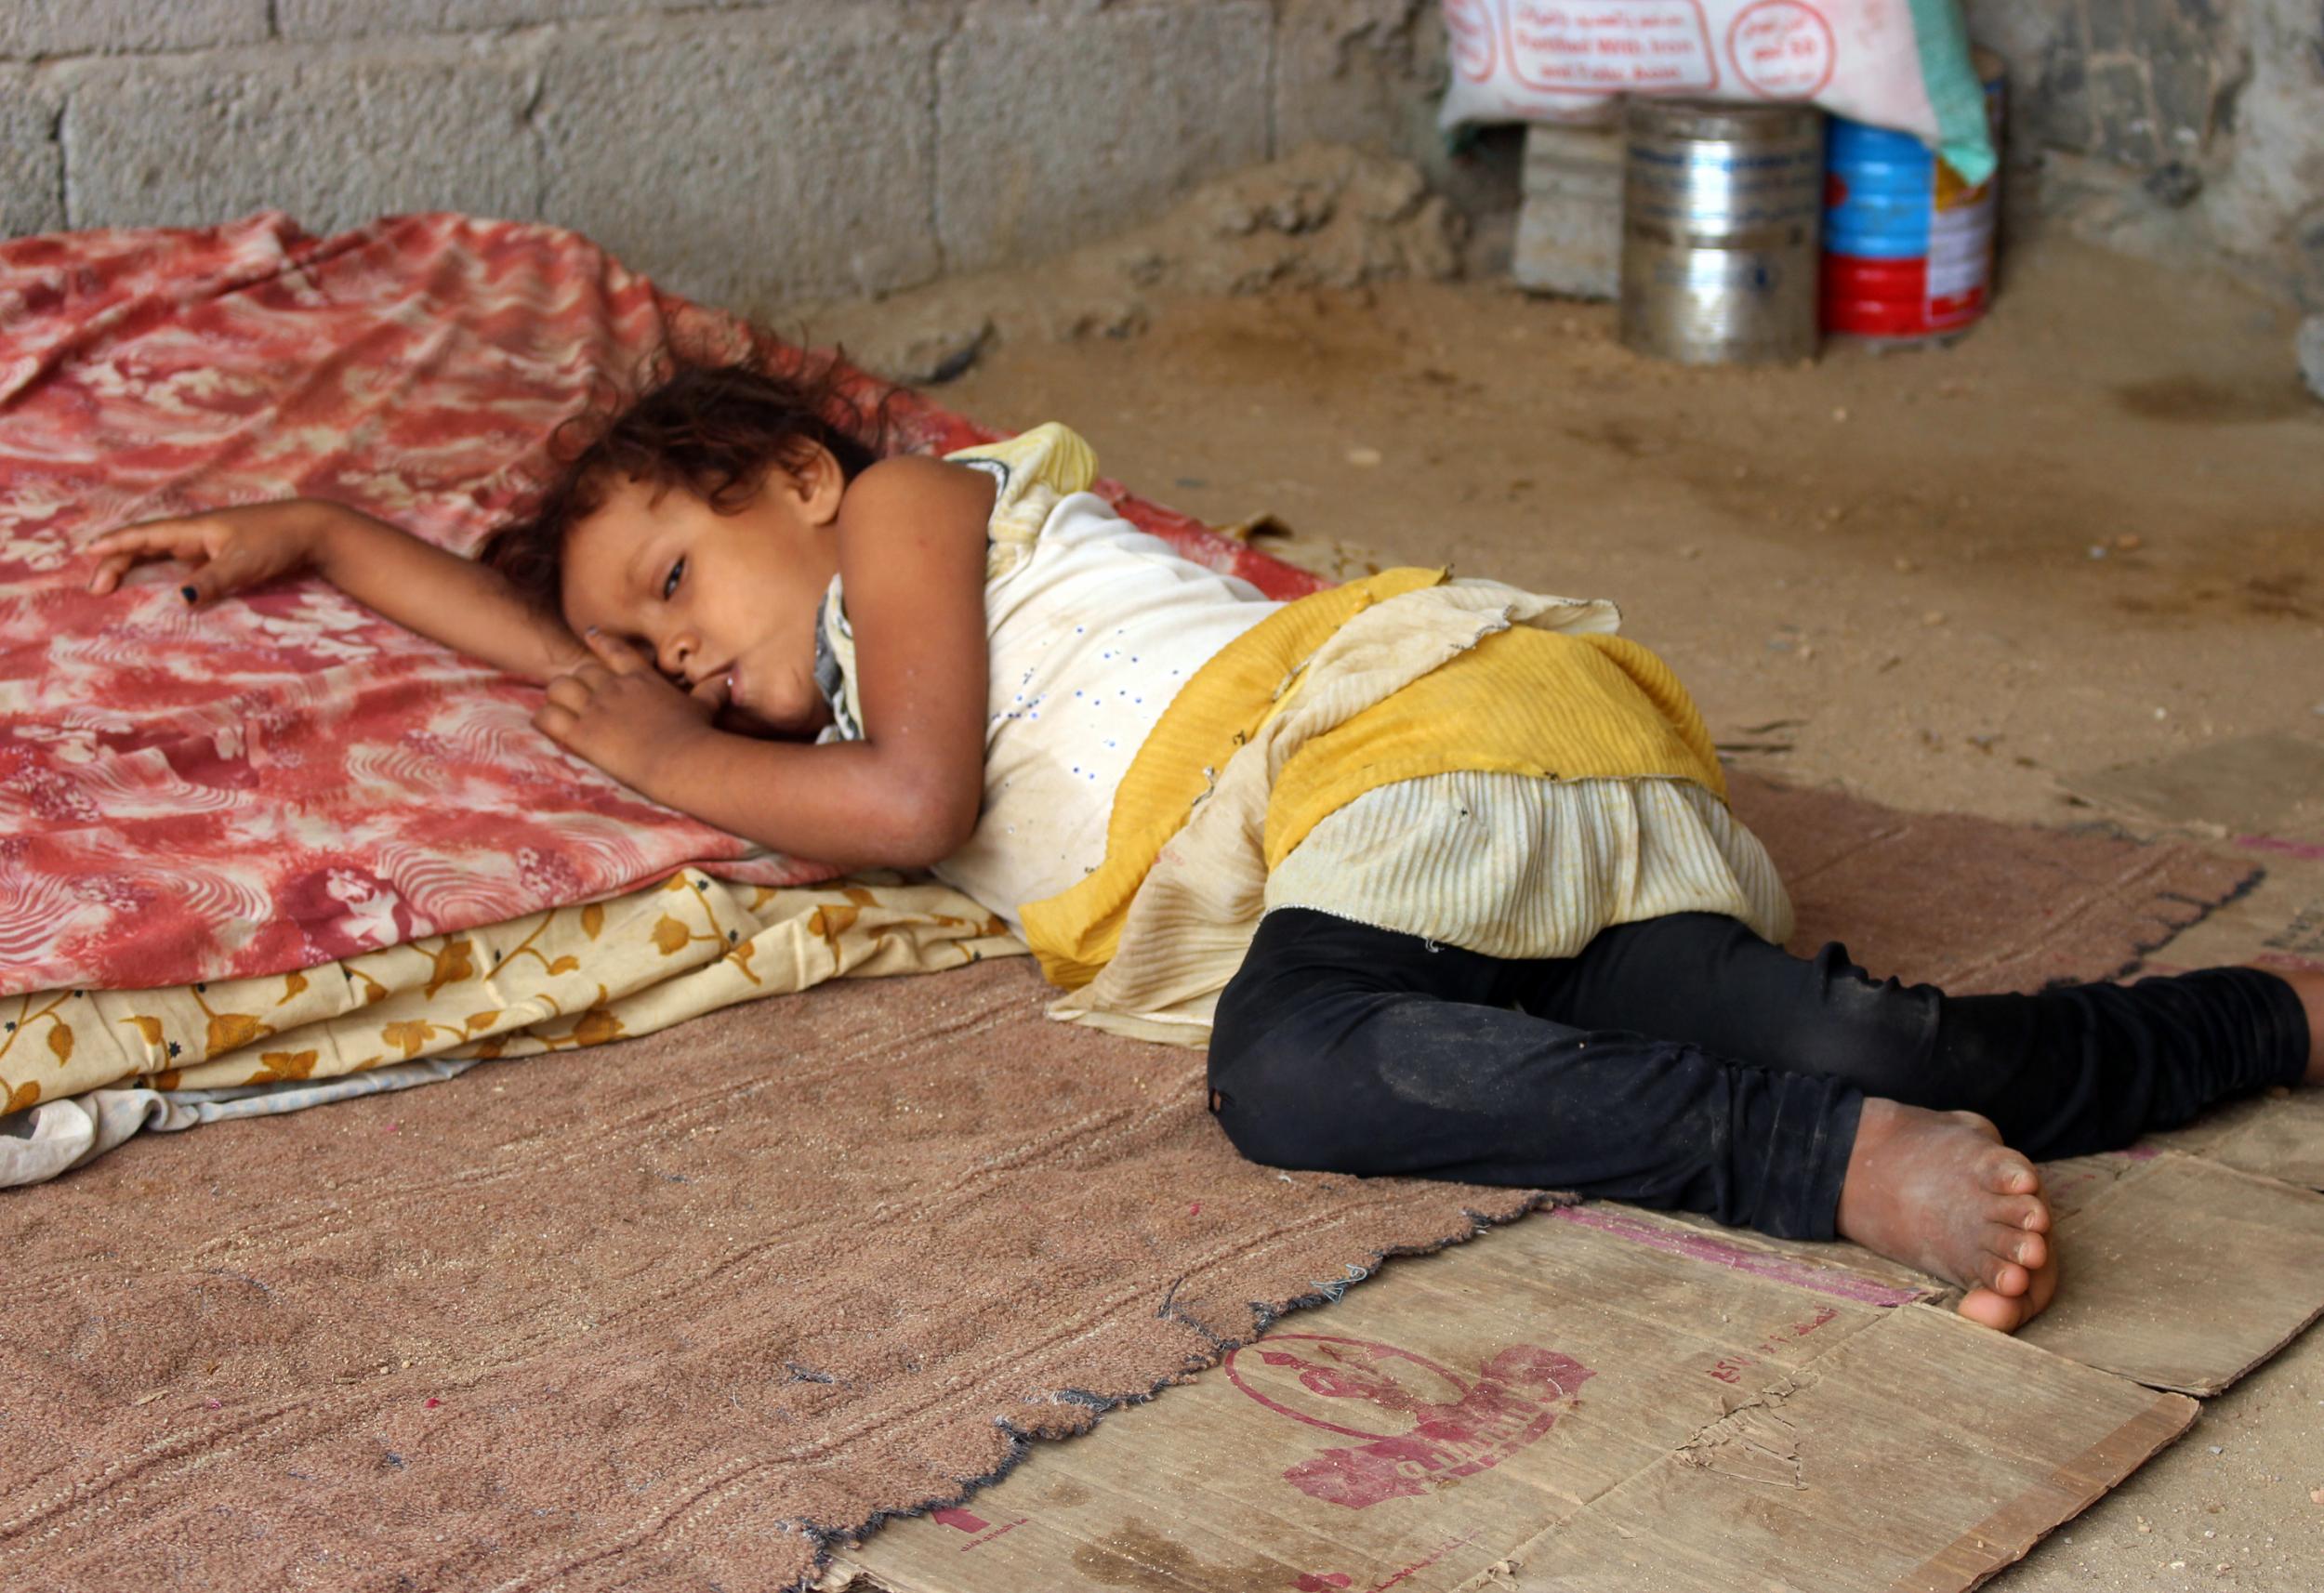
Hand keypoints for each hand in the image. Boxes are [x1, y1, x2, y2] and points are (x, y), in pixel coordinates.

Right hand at [84, 499, 343, 605]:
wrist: (312, 531)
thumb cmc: (277, 541)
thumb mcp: (244, 563)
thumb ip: (213, 580)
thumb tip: (180, 599)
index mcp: (193, 529)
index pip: (144, 535)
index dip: (115, 543)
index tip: (86, 551)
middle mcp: (195, 534)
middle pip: (145, 546)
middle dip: (117, 562)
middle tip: (95, 588)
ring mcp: (207, 545)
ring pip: (160, 555)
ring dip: (135, 567)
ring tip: (110, 585)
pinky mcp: (220, 557)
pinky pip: (181, 565)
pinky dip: (161, 574)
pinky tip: (155, 588)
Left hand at [534, 629, 719, 790]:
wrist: (681, 759)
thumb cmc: (697, 735)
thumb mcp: (706, 707)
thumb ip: (712, 691)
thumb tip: (729, 680)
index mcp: (642, 680)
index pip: (615, 650)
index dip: (600, 640)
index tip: (590, 635)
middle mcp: (615, 688)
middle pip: (580, 671)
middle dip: (577, 682)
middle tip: (577, 697)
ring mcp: (596, 709)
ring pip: (558, 688)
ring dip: (557, 698)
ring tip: (560, 710)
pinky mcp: (582, 733)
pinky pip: (547, 718)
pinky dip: (543, 720)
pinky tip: (548, 727)